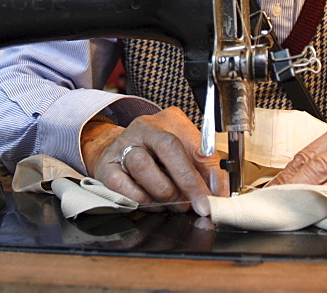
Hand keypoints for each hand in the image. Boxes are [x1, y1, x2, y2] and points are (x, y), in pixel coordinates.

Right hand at [81, 107, 227, 215]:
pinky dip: (141, 199)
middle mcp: (144, 128)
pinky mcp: (107, 166)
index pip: (193, 142)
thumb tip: (219, 190)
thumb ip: (203, 168)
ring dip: (163, 193)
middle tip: (196, 205)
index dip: (206, 172)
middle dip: (187, 182)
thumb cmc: (155, 154)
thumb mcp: (183, 152)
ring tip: (173, 203)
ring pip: (144, 167)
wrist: (115, 151)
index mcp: (169, 121)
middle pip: (168, 147)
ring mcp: (123, 145)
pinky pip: (124, 186)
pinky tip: (151, 201)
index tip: (214, 196)